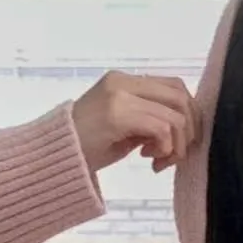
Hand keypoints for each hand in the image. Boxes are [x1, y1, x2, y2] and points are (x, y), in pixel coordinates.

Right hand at [72, 72, 199, 176]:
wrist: (54, 158)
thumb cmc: (87, 148)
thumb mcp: (124, 130)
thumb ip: (148, 120)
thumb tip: (182, 128)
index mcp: (125, 81)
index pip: (174, 87)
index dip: (187, 117)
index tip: (175, 145)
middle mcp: (124, 82)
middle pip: (180, 97)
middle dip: (188, 132)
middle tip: (174, 156)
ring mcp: (120, 95)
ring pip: (175, 115)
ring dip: (177, 145)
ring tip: (160, 162)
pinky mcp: (118, 114)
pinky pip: (162, 128)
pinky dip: (165, 149)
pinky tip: (150, 162)